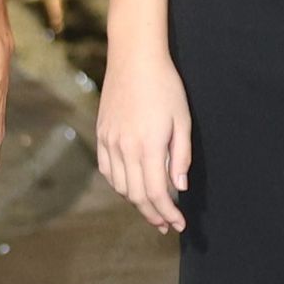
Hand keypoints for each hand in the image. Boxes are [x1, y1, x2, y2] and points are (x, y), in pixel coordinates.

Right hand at [94, 39, 191, 234]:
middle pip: (135, 195)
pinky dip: (119, 184)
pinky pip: (107, 170)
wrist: (134, 59)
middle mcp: (124, 148)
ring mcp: (109, 141)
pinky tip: (131, 186)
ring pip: (119, 185)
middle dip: (152, 214)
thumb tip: (179, 187)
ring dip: (135, 202)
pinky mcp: (101, 134)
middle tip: (167, 223)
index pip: (155, 193)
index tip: (179, 224)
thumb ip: (180, 156)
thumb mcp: (182, 121)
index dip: (167, 213)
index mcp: (147, 146)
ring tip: (152, 208)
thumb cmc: (165, 87)